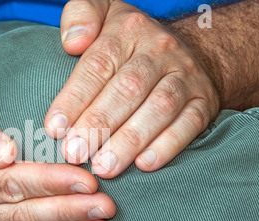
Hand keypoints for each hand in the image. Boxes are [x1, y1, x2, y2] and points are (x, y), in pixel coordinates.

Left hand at [45, 0, 219, 176]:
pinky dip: (168, 145)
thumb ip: (81, 15)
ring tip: (104, 166)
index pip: (99, 64)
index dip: (75, 98)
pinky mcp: (204, 102)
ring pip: (159, 108)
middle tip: (75, 153)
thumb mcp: (105, 13)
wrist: (194, 50)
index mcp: (129, 31)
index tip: (55, 128)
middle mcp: (160, 51)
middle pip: (128, 88)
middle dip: (99, 124)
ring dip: (130, 141)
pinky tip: (144, 165)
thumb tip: (72, 41)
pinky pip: (190, 124)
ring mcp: (186, 77)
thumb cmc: (133, 43)